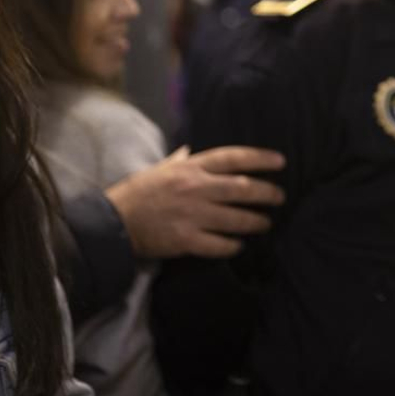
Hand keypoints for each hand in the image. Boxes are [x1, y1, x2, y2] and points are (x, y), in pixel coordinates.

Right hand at [105, 146, 285, 259]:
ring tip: (266, 223)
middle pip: (242, 188)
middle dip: (266, 193)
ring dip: (255, 221)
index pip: (233, 158)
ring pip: (235, 218)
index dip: (260, 158)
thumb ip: (180, 160)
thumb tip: (189, 149)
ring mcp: (191, 215)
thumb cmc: (138, 192)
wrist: (114, 222)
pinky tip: (240, 245)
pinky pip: (218, 244)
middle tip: (280, 197)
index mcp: (191, 168)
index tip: (280, 162)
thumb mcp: (160, 168)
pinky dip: (232, 245)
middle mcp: (195, 188)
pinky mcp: (185, 240)